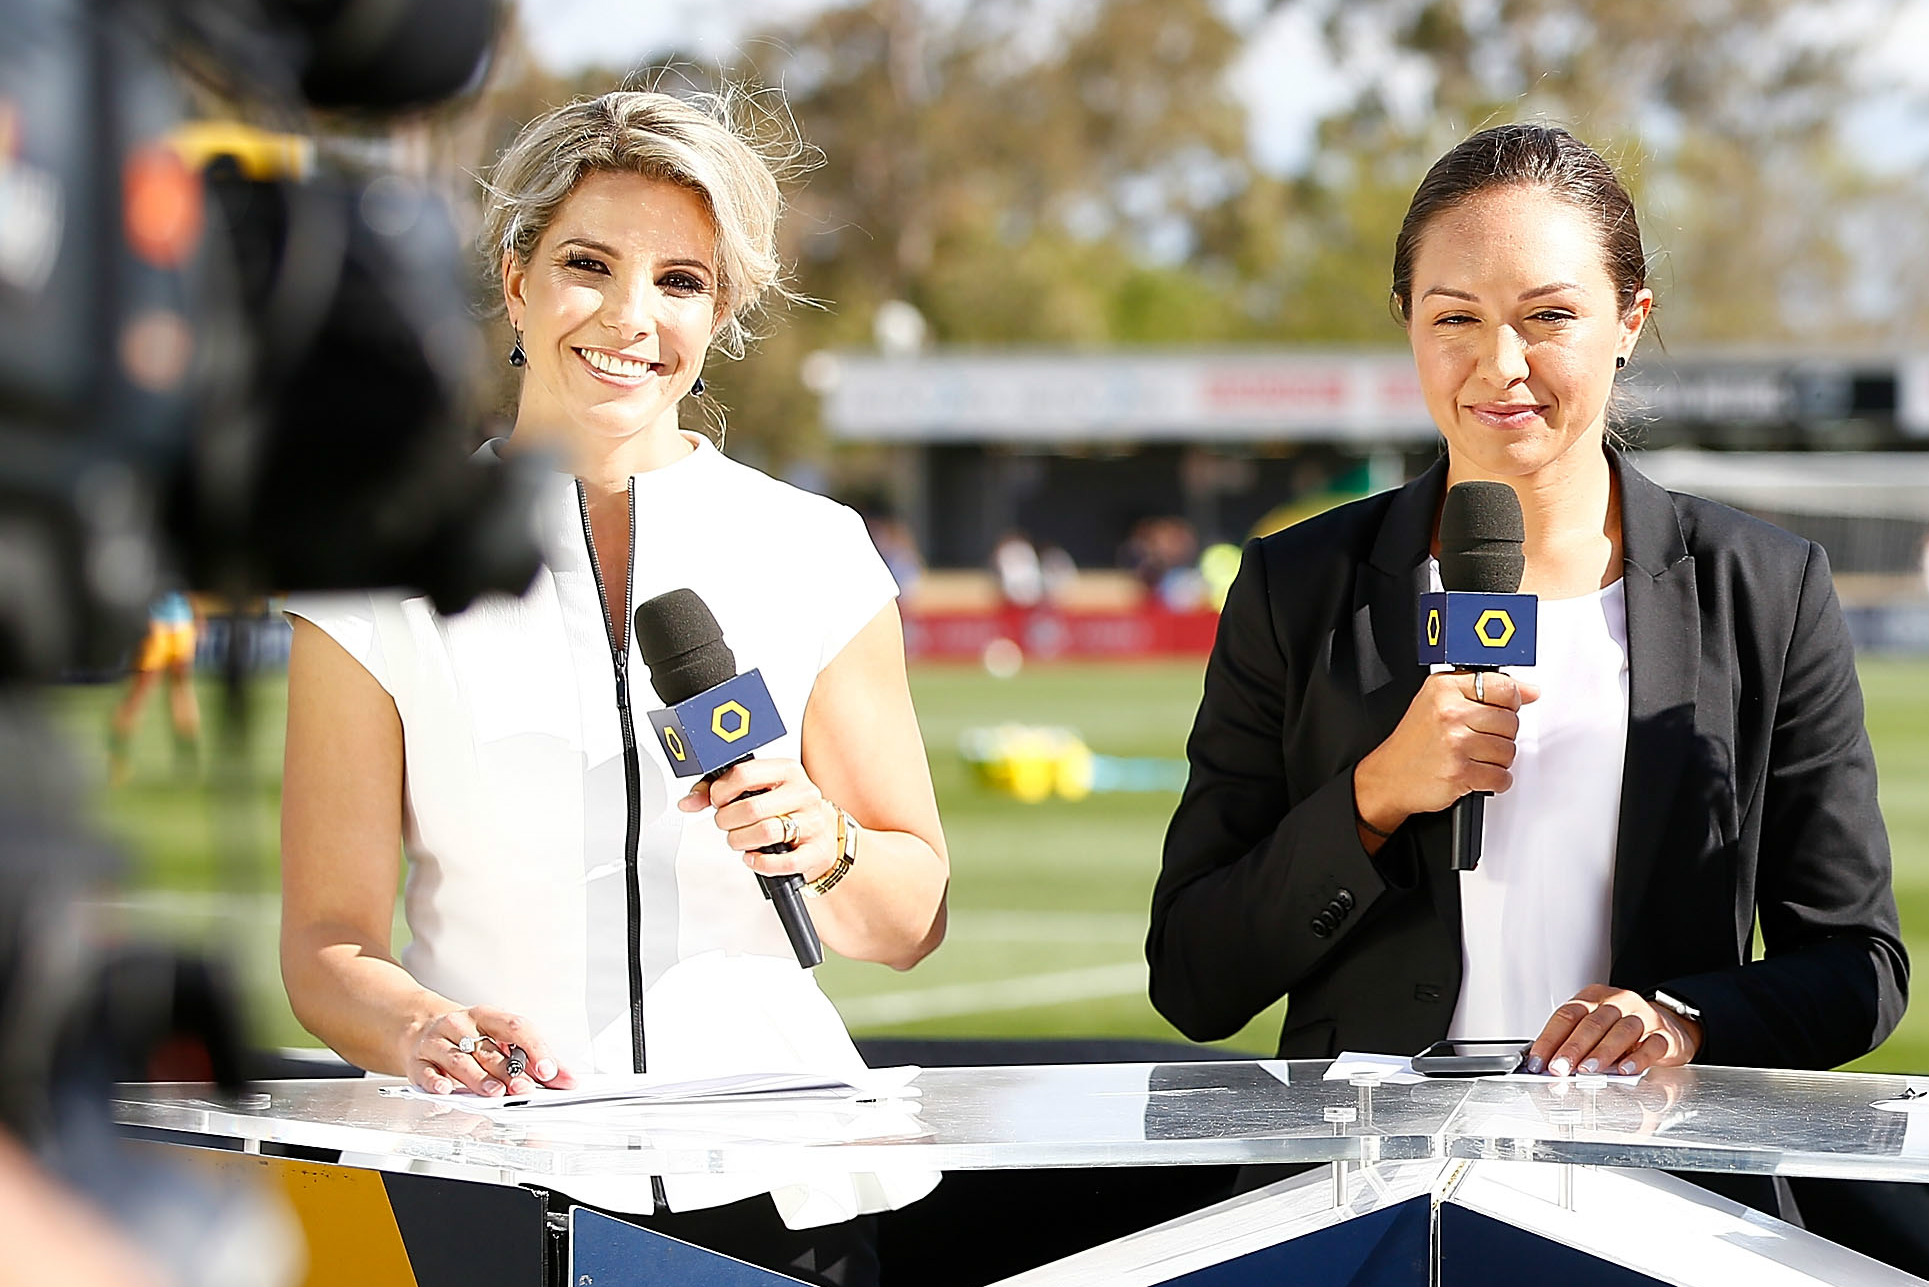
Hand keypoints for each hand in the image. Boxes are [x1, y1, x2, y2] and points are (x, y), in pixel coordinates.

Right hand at [400, 1006, 574, 1096]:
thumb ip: (531, 1057)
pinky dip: (436, 1082)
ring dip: (479, 1078)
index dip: (534, 1048)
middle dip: (509, 1071)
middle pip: (488, 1049)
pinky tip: (446, 1090)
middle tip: (526, 1089)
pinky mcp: (417, 1062)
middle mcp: (461, 1026)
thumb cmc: (467, 1035)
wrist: (418, 1025)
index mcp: (486, 1017)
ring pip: (459, 1060)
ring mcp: (437, 1043)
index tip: (548, 1069)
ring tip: (495, 1092)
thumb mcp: (497, 1037)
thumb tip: (565, 1078)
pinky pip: (426, 1073)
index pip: (516, 1027)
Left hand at [680, 758, 838, 882]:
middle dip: (728, 821)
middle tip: (726, 823)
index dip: (721, 792)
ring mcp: (812, 822)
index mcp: (787, 770)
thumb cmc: (783, 808)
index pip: (744, 774)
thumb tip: (688, 802)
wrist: (823, 833)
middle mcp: (803, 793)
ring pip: (765, 833)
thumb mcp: (757, 790)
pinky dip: (761, 863)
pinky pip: (784, 862)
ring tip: (739, 839)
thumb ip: (719, 791)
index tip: (718, 801)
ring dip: (741, 841)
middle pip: (751, 808)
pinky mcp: (816, 851)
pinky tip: (753, 857)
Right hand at [1353, 670, 1540, 834]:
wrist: (1389, 776)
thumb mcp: (1440, 700)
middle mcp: (1449, 712)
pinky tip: (1475, 774)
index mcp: (1445, 688)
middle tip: (1478, 738)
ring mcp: (1455, 743)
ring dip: (1497, 760)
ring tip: (1473, 757)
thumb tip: (1529, 691)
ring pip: (1509, 751)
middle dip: (1500, 735)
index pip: (1504, 687)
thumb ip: (1486, 690)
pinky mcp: (1460, 773)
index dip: (1509, 702)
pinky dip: (1494, 781)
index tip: (1502, 709)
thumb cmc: (1415, 740)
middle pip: (1510, 722)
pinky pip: (1502, 777)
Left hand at [1526, 984, 1701, 1076]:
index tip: (1538, 1061)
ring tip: (1587, 1070)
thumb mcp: (1594, 1029)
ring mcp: (1644, 1017)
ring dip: (1602, 1052)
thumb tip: (1547, 1065)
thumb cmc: (1621, 1029)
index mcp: (1594, 998)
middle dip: (1572, 1047)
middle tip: (1559, 1068)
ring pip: (1621, 1031)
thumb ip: (1572, 1042)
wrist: (1667, 1027)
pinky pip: (1652, 1045)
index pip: (1567, 1015)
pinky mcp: (1665, 1035)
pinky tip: (1625, 1070)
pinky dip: (1637, 1059)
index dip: (1550, 1039)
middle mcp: (1618, 1002)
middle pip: (1592, 1023)